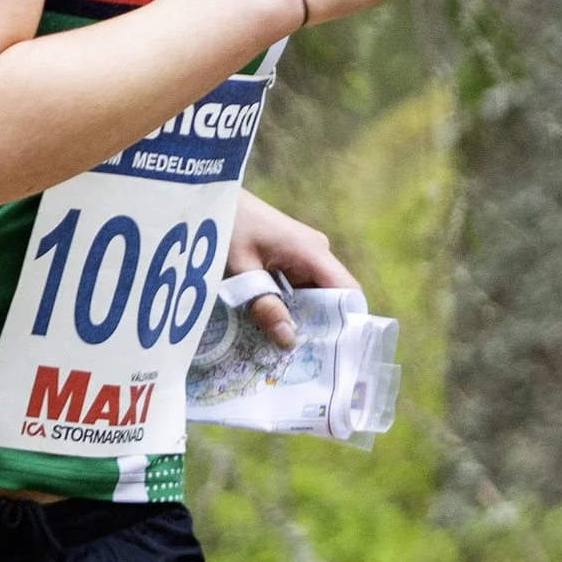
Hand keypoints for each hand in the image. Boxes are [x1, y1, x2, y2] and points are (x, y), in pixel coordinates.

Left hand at [227, 187, 358, 348]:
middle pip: (332, 298)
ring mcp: (304, 255)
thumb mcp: (241, 269)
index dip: (348, 322)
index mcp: (312, 251)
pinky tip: (278, 329)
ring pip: (315, 296)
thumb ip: (264, 303)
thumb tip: (288, 340)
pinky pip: (300, 289)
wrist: (213, 198)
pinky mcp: (290, 259)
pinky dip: (292, 309)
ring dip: (305, 320)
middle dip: (323, 328)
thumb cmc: (227, 225)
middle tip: (309, 363)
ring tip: (293, 353)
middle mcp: (315, 253)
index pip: (347, 292)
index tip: (339, 353)